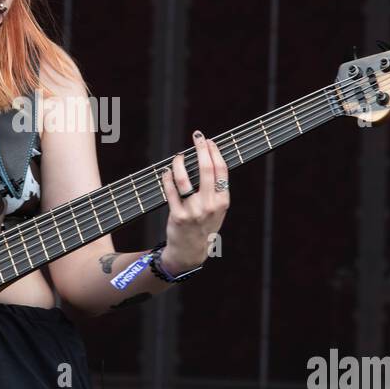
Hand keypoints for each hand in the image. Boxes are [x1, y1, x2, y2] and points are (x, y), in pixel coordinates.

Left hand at [158, 130, 229, 273]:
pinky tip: (167, 171)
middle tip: (197, 136)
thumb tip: (208, 158)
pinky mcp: (177, 216)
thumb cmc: (204, 225)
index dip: (215, 152)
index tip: (209, 141)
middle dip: (201, 148)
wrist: (190, 252)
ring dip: (179, 162)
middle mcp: (210, 206)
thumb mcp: (217, 209)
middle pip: (206, 169)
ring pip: (184, 178)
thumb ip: (215, 188)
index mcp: (223, 201)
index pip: (221, 170)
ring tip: (178, 157)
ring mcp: (193, 211)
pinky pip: (170, 190)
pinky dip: (167, 177)